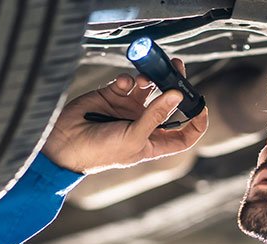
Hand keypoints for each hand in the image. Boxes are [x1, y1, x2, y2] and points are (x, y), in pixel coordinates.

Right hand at [41, 59, 207, 174]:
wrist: (65, 144)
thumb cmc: (100, 152)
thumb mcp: (133, 137)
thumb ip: (155, 116)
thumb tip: (177, 94)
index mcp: (153, 143)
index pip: (184, 135)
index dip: (196, 122)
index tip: (201, 104)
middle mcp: (143, 125)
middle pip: (169, 103)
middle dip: (175, 86)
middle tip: (177, 68)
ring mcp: (128, 110)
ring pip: (149, 88)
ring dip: (150, 79)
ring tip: (145, 76)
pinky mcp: (113, 96)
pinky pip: (128, 82)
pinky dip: (128, 79)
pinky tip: (124, 83)